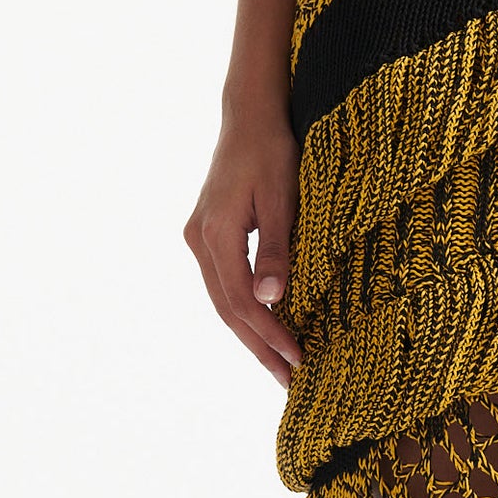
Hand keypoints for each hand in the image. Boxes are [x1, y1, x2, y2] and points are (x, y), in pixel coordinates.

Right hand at [183, 109, 303, 386]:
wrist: (249, 116)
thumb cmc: (271, 152)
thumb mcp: (282, 201)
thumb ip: (277, 252)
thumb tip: (271, 301)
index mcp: (216, 234)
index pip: (242, 302)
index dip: (269, 335)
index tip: (298, 359)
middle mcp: (200, 240)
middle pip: (228, 310)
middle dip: (259, 348)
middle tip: (288, 381)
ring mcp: (200, 239)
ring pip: (224, 301)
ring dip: (251, 335)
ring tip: (280, 365)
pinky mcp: (208, 236)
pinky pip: (225, 284)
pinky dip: (245, 311)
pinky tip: (267, 328)